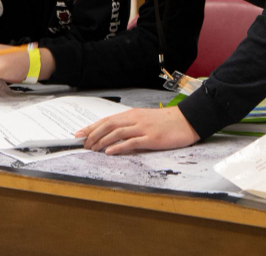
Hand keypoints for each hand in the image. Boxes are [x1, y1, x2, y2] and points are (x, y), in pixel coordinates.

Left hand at [76, 106, 199, 154]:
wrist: (187, 120)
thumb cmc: (167, 122)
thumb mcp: (145, 120)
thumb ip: (131, 126)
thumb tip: (114, 136)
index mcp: (133, 115)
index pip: (107, 120)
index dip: (91, 127)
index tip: (79, 134)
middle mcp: (135, 119)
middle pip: (108, 125)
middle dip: (93, 134)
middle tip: (82, 144)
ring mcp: (143, 128)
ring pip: (117, 133)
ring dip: (102, 141)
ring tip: (92, 149)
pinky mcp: (152, 138)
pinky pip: (132, 142)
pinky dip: (118, 147)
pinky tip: (109, 152)